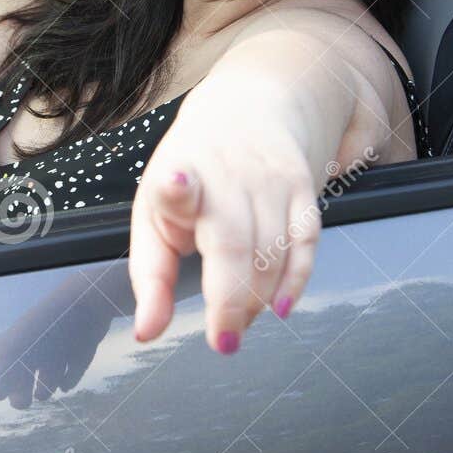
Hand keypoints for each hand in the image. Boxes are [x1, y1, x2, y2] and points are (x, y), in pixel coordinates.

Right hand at [0, 269, 120, 407]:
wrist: (85, 305)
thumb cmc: (44, 326)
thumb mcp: (17, 350)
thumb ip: (2, 375)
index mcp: (15, 342)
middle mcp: (33, 349)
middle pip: (20, 380)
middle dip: (18, 395)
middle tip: (22, 401)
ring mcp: (55, 354)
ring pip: (45, 385)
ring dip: (44, 390)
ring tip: (44, 389)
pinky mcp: (76, 357)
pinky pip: (69, 381)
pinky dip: (67, 382)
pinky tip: (65, 381)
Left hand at [128, 86, 320, 354]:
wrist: (247, 110)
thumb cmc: (189, 177)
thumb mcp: (155, 215)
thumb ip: (150, 277)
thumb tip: (146, 334)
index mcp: (178, 176)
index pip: (177, 181)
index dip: (176, 188)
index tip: (175, 184)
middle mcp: (225, 174)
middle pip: (233, 243)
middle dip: (230, 300)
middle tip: (223, 342)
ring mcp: (268, 179)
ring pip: (271, 252)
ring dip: (257, 300)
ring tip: (239, 322)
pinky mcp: (301, 186)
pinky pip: (306, 241)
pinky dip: (297, 280)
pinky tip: (280, 307)